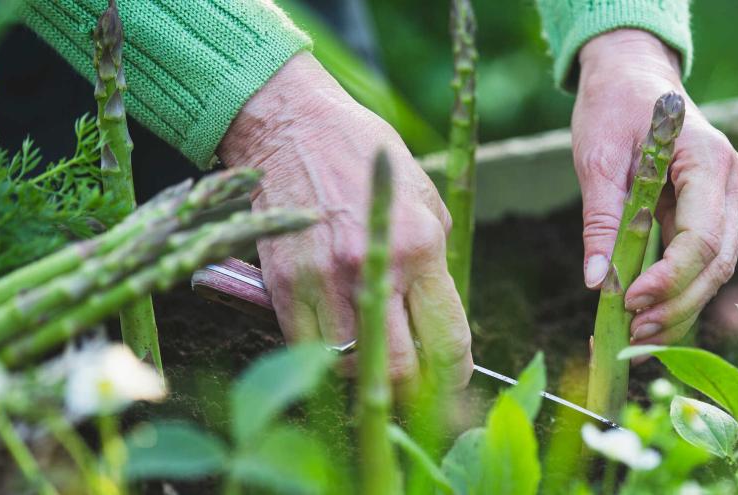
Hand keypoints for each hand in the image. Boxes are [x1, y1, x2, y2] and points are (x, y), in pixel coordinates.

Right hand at [218, 53, 472, 388]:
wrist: (292, 125)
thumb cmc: (365, 158)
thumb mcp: (423, 197)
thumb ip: (435, 263)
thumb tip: (439, 320)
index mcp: (420, 245)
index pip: (447, 341)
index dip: (453, 375)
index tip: (451, 378)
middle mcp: (374, 268)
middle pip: (400, 372)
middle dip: (413, 390)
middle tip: (414, 385)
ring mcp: (324, 280)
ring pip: (351, 369)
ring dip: (366, 375)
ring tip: (374, 361)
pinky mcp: (283, 285)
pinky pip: (308, 349)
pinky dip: (325, 357)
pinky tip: (337, 340)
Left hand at [572, 30, 737, 344]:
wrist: (633, 77)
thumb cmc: (614, 106)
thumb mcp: (597, 156)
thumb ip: (602, 218)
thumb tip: (598, 282)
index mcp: (708, 160)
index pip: (703, 237)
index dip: (670, 277)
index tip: (631, 301)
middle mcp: (729, 183)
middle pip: (717, 263)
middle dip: (676, 304)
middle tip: (633, 333)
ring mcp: (725, 200)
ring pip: (714, 271)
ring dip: (679, 308)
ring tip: (636, 336)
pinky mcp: (710, 214)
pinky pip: (700, 263)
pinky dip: (676, 294)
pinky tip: (646, 318)